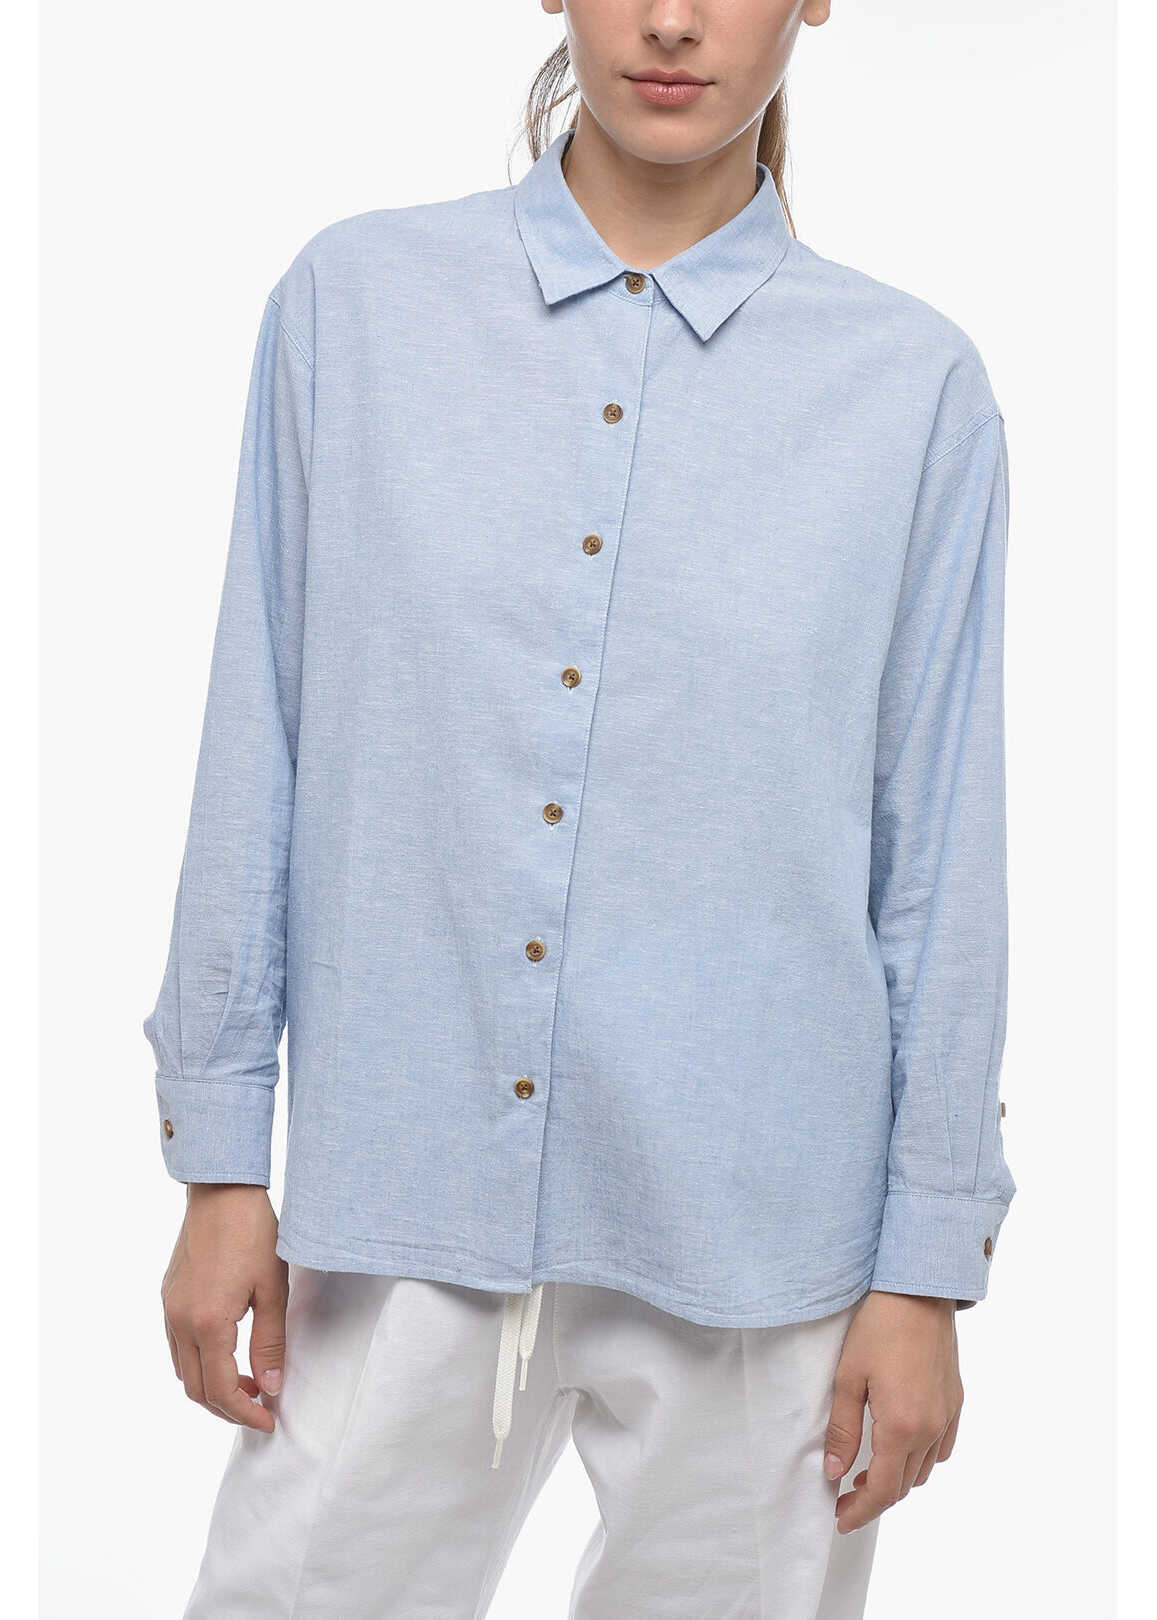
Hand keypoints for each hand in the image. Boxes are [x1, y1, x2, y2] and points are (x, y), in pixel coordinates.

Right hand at [161, 1184, 288, 1431]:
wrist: (222, 1192)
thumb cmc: (253, 1234)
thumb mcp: (273, 1289)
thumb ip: (270, 1343)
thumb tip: (271, 1387)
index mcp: (207, 1323)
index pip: (220, 1389)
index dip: (244, 1413)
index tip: (268, 1419)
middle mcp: (180, 1321)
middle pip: (195, 1388)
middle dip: (226, 1407)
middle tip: (259, 1408)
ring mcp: (169, 1309)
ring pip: (182, 1370)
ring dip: (211, 1387)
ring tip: (248, 1382)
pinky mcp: (168, 1296)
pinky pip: (177, 1345)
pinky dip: (198, 1362)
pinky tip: (226, 1354)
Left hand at [824, 1290, 963, 1533]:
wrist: (919, 1292)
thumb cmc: (878, 1328)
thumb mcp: (847, 1377)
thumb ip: (842, 1429)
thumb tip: (834, 1472)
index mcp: (901, 1427)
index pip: (882, 1489)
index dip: (860, 1510)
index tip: (840, 1518)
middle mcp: (931, 1428)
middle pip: (904, 1485)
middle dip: (875, 1498)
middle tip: (845, 1495)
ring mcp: (948, 1415)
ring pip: (925, 1469)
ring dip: (898, 1479)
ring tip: (868, 1472)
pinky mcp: (956, 1401)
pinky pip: (942, 1447)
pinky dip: (922, 1459)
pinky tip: (901, 1446)